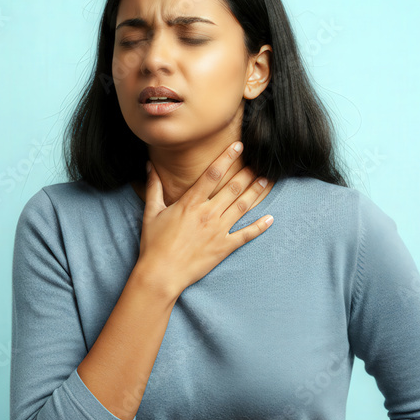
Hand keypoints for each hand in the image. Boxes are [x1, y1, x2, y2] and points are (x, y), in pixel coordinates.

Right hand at [136, 141, 272, 294]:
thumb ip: (154, 187)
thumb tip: (149, 166)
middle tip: (260, 162)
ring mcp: (218, 230)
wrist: (161, 274)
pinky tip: (270, 219)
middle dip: (248, 172)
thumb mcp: (151, 212)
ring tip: (267, 180)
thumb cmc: (154, 244)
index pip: (213, 173)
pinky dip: (260, 227)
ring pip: (243, 206)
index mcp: (191, 203)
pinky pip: (246, 235)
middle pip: (233, 187)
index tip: (238, 145)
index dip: (227, 157)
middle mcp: (208, 213)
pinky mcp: (224, 247)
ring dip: (257, 192)